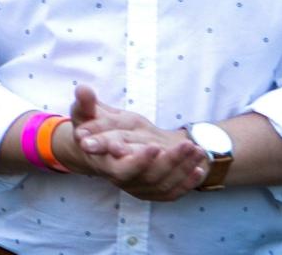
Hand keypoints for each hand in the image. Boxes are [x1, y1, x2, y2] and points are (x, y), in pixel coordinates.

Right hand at [66, 85, 206, 201]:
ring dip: (183, 169)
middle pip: (148, 178)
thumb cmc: (94, 130)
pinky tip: (198, 168)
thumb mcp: (86, 115)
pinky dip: (187, 183)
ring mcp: (137, 188)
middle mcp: (121, 180)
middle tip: (186, 145)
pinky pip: (172, 193)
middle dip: (170, 162)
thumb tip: (83, 88)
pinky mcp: (150, 192)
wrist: (101, 150)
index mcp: (104, 164)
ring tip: (197, 149)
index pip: (122, 170)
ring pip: (164, 185)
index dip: (139, 161)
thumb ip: (85, 103)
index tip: (154, 145)